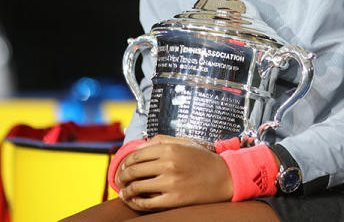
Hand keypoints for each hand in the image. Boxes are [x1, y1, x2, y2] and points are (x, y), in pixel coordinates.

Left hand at [115, 135, 233, 211]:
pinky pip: (147, 203)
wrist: (225, 177)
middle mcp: (168, 164)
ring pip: (136, 187)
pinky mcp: (174, 199)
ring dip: (125, 191)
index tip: (122, 168)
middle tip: (119, 181)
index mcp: (169, 149)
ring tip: (123, 193)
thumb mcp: (184, 143)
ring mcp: (171, 183)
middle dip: (121, 177)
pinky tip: (133, 201)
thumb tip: (139, 146)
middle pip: (133, 171)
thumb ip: (161, 141)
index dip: (124, 163)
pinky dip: (136, 203)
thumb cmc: (203, 160)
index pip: (135, 155)